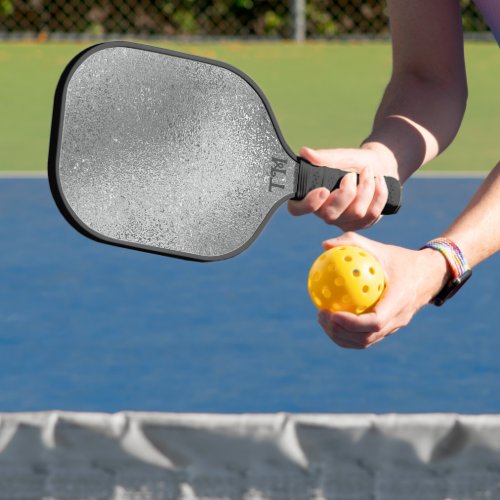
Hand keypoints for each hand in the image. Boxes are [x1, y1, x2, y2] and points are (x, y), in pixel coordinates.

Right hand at [288, 145, 397, 230]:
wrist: (379, 166)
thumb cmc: (354, 162)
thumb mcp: (341, 156)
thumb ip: (324, 157)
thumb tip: (305, 152)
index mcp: (312, 196)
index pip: (297, 209)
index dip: (308, 204)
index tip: (323, 190)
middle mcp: (324, 213)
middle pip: (330, 215)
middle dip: (346, 193)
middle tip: (351, 175)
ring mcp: (343, 221)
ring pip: (355, 213)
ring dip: (366, 188)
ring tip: (368, 172)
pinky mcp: (361, 224)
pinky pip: (372, 214)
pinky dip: (379, 193)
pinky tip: (379, 181)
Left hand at [316, 232, 450, 348]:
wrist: (429, 275)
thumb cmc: (401, 260)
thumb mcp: (380, 248)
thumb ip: (353, 243)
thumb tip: (324, 245)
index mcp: (399, 301)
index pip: (375, 322)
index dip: (352, 323)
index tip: (332, 313)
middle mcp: (398, 319)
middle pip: (366, 338)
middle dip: (339, 332)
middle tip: (321, 315)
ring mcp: (394, 327)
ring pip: (365, 342)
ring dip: (341, 336)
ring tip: (323, 319)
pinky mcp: (389, 329)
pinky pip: (366, 337)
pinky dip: (347, 334)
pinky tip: (332, 318)